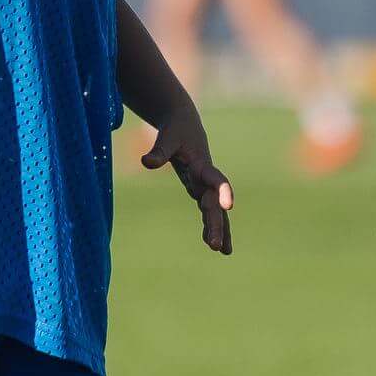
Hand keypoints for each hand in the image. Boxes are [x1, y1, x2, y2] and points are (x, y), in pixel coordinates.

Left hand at [142, 101, 232, 256]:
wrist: (185, 124)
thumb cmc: (176, 130)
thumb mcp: (167, 137)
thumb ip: (159, 151)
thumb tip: (146, 162)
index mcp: (202, 164)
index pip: (216, 180)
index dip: (224, 191)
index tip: (229, 206)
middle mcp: (207, 178)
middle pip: (215, 204)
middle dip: (217, 225)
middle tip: (216, 247)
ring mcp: (205, 186)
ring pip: (216, 211)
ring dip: (220, 230)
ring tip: (224, 252)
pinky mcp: (200, 190)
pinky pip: (209, 211)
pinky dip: (212, 226)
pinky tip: (213, 244)